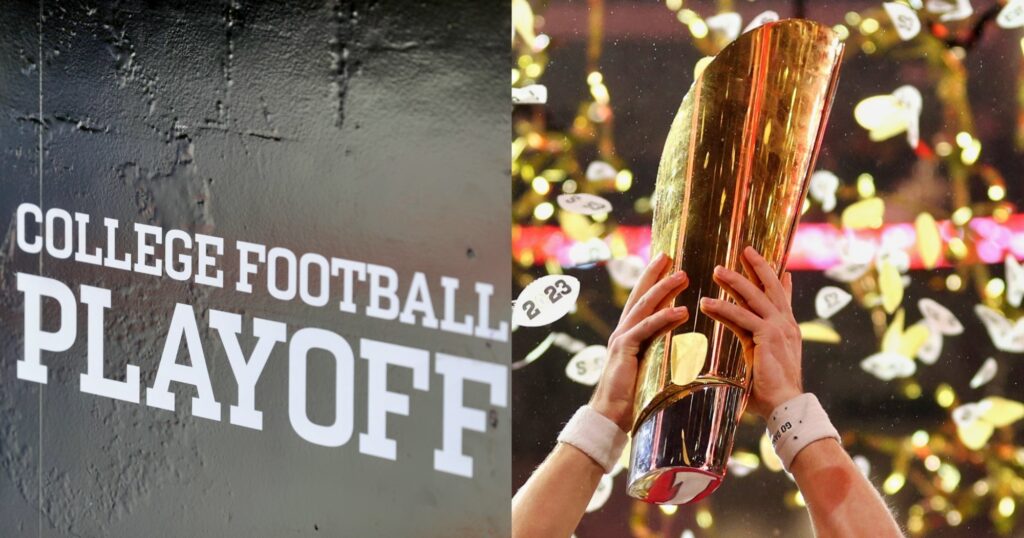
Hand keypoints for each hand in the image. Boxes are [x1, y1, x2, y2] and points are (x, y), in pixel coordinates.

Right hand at [591, 252, 689, 431]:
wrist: (610, 417)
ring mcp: (622, 339)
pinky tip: (681, 311)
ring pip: (644, 307)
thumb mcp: (650, 370)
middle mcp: (623, 332)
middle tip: (670, 254)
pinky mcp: (625, 350)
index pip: (642, 302)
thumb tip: (685, 349)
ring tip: (682, 275)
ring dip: (663, 289)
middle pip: (640, 296)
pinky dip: (664, 318)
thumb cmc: (633, 398)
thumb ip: (660, 354)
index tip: (666, 263)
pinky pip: (646, 329)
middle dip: (654, 274)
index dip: (652, 281)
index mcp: (628, 335)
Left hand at [698, 246, 802, 419]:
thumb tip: (747, 344)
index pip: (783, 297)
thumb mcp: (763, 360)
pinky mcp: (767, 337)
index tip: (776, 261)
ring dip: (734, 282)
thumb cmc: (770, 391)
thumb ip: (755, 345)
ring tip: (716, 270)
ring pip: (755, 297)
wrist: (784, 406)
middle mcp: (786, 325)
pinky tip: (706, 303)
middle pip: (771, 287)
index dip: (778, 278)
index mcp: (787, 330)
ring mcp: (779, 329)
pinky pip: (742, 317)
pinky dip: (723, 309)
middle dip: (758, 267)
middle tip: (745, 249)